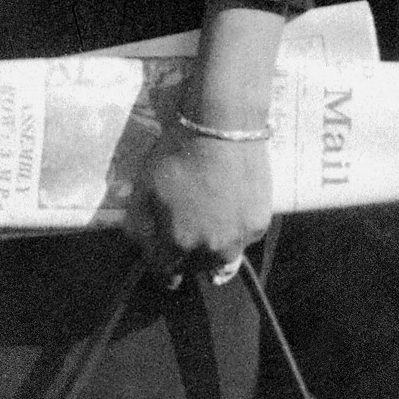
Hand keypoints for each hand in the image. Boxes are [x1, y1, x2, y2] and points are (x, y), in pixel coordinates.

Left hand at [124, 125, 271, 282]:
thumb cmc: (178, 153)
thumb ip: (139, 224)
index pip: (165, 271)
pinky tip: (229, 202)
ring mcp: (239, 239)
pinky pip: (242, 237)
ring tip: (208, 214)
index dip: (159, 259)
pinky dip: (234, 227)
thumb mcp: (144, 186)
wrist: (222, 127)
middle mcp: (211, 250)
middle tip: (185, 223)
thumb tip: (143, 247)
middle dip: (186, 252)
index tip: (161, 248)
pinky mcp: (259, 224)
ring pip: (221, 257)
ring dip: (212, 245)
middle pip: (194, 266)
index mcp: (179, 243)